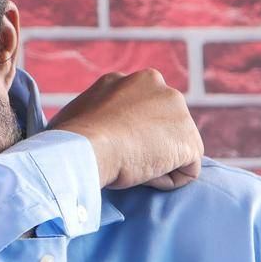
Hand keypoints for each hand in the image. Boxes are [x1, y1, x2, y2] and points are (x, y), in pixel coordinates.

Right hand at [45, 69, 203, 190]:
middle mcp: (161, 87)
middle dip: (150, 145)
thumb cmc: (71, 135)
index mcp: (135, 80)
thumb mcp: (79, 110)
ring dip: (156, 163)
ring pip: (175, 148)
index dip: (130, 134)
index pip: (145, 112)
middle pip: (165, 126)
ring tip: (129, 166)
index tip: (114, 146)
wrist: (85, 147)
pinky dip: (165, 181)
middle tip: (123, 158)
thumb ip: (93, 111)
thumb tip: (78, 124)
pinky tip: (141, 176)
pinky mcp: (189, 141)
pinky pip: (185, 170)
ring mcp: (179, 113)